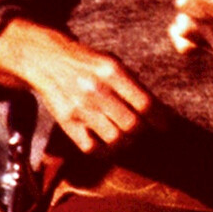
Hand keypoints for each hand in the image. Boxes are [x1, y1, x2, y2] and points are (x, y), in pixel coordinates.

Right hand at [0, 18, 160, 153]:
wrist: (47, 59)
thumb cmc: (86, 63)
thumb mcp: (112, 62)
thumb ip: (133, 84)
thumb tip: (159, 111)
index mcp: (111, 71)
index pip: (145, 103)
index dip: (159, 119)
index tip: (165, 126)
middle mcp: (96, 90)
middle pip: (132, 124)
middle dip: (142, 131)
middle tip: (143, 130)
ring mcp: (80, 108)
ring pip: (115, 139)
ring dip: (126, 142)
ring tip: (127, 137)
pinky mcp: (67, 122)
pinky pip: (92, 148)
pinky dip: (105, 151)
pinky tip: (109, 145)